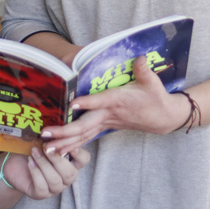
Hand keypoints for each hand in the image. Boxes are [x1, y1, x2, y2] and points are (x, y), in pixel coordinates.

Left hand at [1, 146, 89, 199]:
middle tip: (46, 147)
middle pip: (70, 173)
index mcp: (71, 163)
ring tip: (34, 151)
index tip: (67, 141)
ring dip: (43, 164)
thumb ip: (51, 138)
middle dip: (57, 159)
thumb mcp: (43, 141)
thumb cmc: (32, 150)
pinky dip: (35, 171)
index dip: (79, 152)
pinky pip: (42, 186)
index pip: (84, 160)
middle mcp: (65, 178)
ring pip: (55, 180)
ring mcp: (54, 188)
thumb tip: (53, 129)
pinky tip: (30, 161)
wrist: (15, 163)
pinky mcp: (41, 194)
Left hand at [40, 55, 188, 155]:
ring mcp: (105, 123)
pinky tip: (58, 151)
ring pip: (82, 135)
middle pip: (84, 125)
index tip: (72, 104)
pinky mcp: (104, 127)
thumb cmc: (155, 97)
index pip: (100, 102)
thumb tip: (139, 57)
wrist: (163, 117)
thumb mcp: (152, 82)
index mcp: (117, 100)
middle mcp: (108, 114)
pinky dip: (71, 145)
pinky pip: (85, 138)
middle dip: (65, 131)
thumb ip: (143, 70)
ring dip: (64, 142)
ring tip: (46, 148)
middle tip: (46, 133)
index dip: (87, 103)